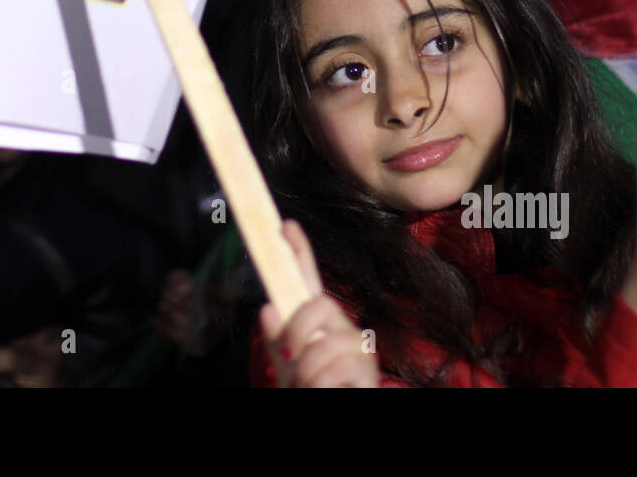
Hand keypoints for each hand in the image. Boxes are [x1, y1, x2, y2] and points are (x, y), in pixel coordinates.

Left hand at [259, 220, 378, 386]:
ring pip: (324, 344)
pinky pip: (336, 368)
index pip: (309, 280)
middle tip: (287, 356)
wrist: (330, 410)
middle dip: (297, 329)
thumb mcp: (286, 364)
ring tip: (305, 387)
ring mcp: (359, 348)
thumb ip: (277, 339)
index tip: (286, 226)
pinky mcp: (368, 370)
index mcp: (319, 323)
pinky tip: (320, 391)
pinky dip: (318, 386)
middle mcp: (342, 328)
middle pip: (321, 303)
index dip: (299, 251)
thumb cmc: (310, 387)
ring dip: (305, 372)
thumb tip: (268, 309)